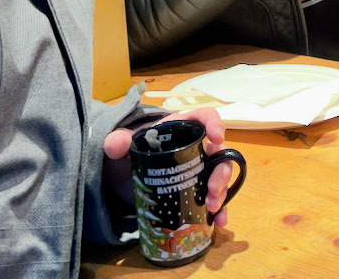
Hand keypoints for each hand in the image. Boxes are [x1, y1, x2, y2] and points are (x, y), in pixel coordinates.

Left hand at [103, 107, 235, 228]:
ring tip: (212, 208)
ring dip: (222, 191)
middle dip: (221, 172)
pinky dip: (220, 210)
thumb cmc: (130, 155)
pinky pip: (213, 198)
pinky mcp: (197, 191)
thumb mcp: (122, 148)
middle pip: (219, 153)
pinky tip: (218, 221)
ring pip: (220, 176)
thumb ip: (117, 142)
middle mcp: (197, 148)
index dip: (215, 124)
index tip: (217, 139)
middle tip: (212, 190)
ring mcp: (199, 170)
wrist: (125, 180)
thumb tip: (116, 144)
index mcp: (183, 129)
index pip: (205, 118)